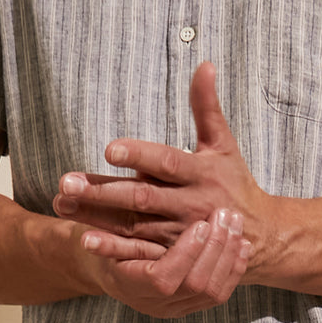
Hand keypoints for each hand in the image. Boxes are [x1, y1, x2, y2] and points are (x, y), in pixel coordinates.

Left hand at [53, 62, 268, 250]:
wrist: (258, 235)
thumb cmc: (233, 181)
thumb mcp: (223, 143)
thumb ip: (207, 106)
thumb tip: (204, 65)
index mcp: (201, 173)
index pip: (167, 163)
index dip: (140, 155)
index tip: (110, 149)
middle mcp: (189, 204)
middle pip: (142, 197)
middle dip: (103, 191)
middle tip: (66, 182)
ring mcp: (179, 234)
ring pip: (133, 226)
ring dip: (97, 218)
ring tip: (63, 206)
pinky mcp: (172, 257)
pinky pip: (138, 254)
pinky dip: (112, 249)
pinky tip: (86, 240)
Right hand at [81, 207, 249, 316]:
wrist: (113, 269)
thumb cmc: (106, 238)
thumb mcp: (106, 221)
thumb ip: (121, 206)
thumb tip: (140, 170)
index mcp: (129, 283)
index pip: (164, 278)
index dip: (186, 252)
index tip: (201, 225)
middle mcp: (153, 303)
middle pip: (195, 285)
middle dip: (215, 248)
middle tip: (227, 216)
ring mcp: (175, 308)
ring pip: (212, 292)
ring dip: (227, 255)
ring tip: (235, 224)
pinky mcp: (192, 306)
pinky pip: (220, 293)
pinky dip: (234, 268)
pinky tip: (242, 244)